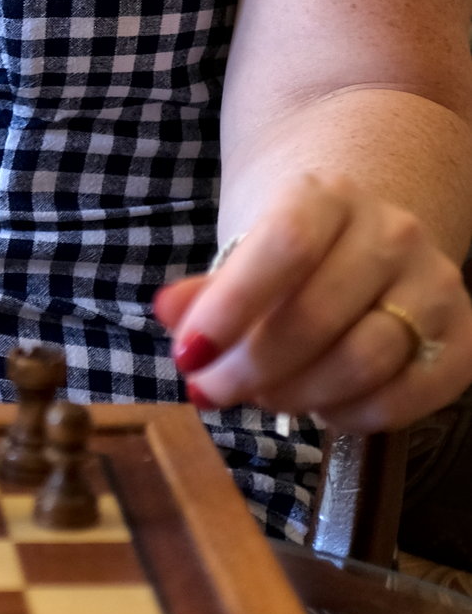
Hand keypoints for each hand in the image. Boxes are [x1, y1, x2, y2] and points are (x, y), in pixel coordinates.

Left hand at [153, 171, 471, 429]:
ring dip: (299, 395)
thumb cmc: (292, 253)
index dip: (231, 308)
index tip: (188, 356)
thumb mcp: (243, 253)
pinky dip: (352, 415)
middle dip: (252, 369)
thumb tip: (170, 311)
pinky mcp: (460, 337)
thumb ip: (207, 288)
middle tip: (213, 392)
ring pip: (365, 360)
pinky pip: (408, 395)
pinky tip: (319, 409)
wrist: (366, 232)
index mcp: (329, 198)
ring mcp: (434, 284)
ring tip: (263, 396)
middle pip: (318, 316)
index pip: (285, 247)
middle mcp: (392, 233)